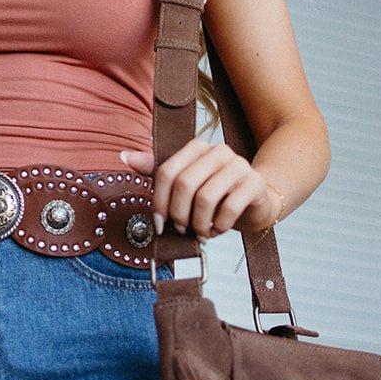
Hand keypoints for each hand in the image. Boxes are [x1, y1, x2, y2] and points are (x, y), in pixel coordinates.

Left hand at [121, 139, 278, 239]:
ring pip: (205, 197)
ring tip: (200, 232)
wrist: (255, 201)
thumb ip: (157, 170)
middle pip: (184, 184)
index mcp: (197, 147)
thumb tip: (125, 157)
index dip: (158, 201)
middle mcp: (218, 151)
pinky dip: (219, 226)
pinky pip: (229, 208)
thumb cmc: (214, 193)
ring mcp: (238, 165)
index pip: (167, 171)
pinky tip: (217, 230)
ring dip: (198, 223)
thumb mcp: (185, 182)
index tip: (159, 223)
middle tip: (181, 230)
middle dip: (178, 214)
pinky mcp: (254, 183)